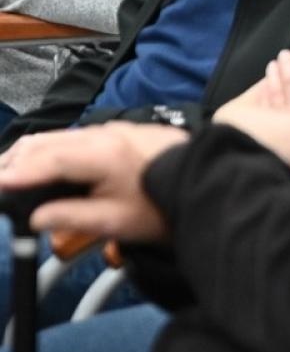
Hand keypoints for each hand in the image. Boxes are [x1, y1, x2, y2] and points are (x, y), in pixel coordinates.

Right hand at [0, 124, 188, 241]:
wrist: (208, 183)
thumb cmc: (164, 206)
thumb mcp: (115, 221)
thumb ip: (70, 217)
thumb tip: (35, 218)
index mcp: (102, 154)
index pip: (46, 160)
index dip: (15, 173)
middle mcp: (106, 135)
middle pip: (47, 143)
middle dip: (14, 161)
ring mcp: (114, 130)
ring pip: (60, 137)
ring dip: (31, 153)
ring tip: (8, 172)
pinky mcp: (122, 133)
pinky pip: (76, 137)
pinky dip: (52, 149)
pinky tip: (41, 162)